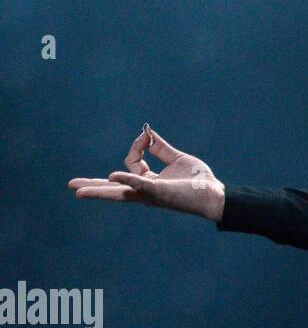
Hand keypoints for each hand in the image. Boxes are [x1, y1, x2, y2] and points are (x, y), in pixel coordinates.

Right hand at [67, 124, 226, 221]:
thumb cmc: (197, 180)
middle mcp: (144, 191)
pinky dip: (128, 179)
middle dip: (94, 187)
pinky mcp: (159, 192)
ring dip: (99, 191)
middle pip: (114, 189)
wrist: (214, 193)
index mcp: (148, 183)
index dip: (138, 146)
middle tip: (73, 187)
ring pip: (120, 192)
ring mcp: (150, 193)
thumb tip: (147, 133)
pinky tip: (113, 177)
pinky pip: (140, 185)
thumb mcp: (177, 159)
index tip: (146, 136)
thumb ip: (161, 148)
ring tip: (79, 192)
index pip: (132, 162)